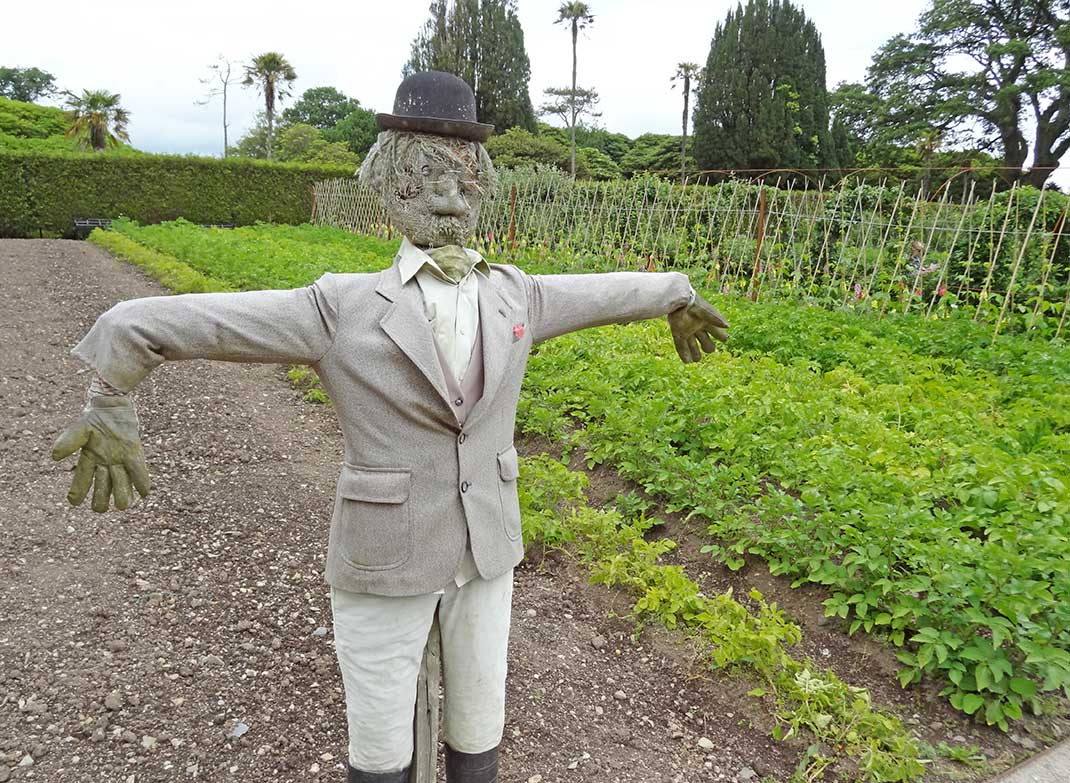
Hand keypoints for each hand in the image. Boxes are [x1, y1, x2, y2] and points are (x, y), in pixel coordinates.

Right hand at [51, 395, 150, 511]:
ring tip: (123, 506)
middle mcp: (104, 463)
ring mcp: (120, 459)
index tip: (73, 503)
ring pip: (121, 481)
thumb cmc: (94, 417)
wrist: (112, 405)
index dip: (78, 491)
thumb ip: (68, 442)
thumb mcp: (79, 429)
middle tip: (100, 509)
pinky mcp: (134, 453)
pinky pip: (138, 470)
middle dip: (101, 498)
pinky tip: (144, 492)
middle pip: (103, 485)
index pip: (82, 479)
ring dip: (122, 493)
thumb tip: (54, 457)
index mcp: (89, 458)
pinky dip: (141, 481)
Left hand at [667, 290, 728, 362]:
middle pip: (705, 341)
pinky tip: (687, 362)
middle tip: (710, 350)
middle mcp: (698, 327)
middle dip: (708, 347)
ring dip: (695, 353)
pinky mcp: (677, 332)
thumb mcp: (705, 311)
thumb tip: (728, 326)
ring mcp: (687, 330)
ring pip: (692, 344)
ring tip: (697, 360)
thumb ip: (715, 319)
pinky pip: (680, 345)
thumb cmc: (693, 303)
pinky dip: (683, 353)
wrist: (678, 298)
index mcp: (707, 321)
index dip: (721, 336)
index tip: (725, 339)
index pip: (717, 332)